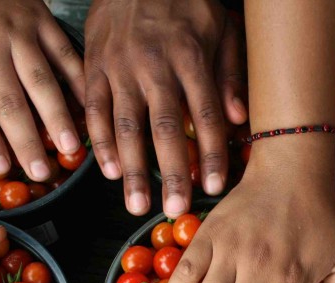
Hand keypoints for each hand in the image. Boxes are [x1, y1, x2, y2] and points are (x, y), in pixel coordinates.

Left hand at [0, 0, 85, 180]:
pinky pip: (64, 54)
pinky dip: (79, 82)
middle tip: (41, 173)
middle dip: (26, 141)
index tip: (1, 169)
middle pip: (10, 101)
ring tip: (69, 149)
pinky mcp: (42, 19)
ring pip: (41, 81)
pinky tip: (89, 108)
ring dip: (58, 117)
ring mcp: (19, 31)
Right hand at [84, 0, 246, 216]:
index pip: (205, 113)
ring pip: (125, 125)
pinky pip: (95, 110)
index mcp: (191, 56)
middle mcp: (154, 65)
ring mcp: (120, 67)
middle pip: (164, 127)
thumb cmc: (186, 3)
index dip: (211, 153)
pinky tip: (109, 171)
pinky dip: (100, 143)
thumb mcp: (222, 29)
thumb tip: (240, 120)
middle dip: (171, 172)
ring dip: (132, 169)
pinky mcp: (94, 66)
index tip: (215, 186)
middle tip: (174, 209)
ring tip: (136, 204)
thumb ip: (231, 75)